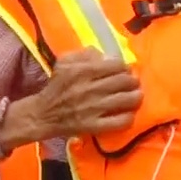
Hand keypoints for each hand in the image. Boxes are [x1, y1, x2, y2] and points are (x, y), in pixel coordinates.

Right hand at [24, 48, 141, 137]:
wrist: (44, 114)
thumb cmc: (57, 86)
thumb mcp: (65, 62)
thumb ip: (85, 54)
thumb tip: (108, 56)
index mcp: (82, 71)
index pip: (116, 65)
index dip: (124, 67)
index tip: (125, 71)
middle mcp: (89, 88)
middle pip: (124, 81)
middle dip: (132, 82)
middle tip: (132, 84)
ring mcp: (93, 108)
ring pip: (126, 100)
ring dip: (135, 97)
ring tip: (135, 96)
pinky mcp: (94, 126)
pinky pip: (120, 121)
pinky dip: (128, 117)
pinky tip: (127, 114)